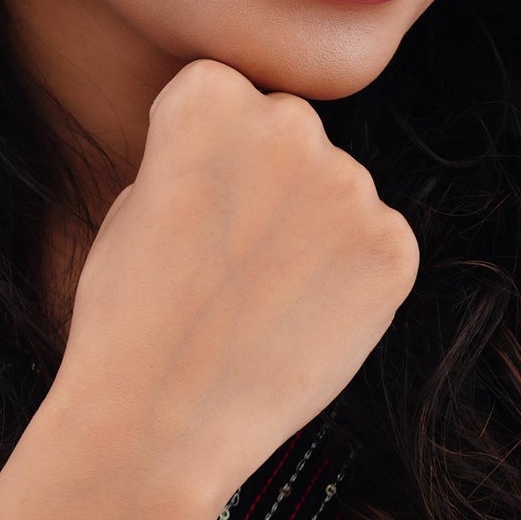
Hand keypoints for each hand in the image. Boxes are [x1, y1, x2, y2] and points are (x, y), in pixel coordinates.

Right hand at [56, 57, 418, 498]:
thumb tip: (255, 155)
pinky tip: (300, 324)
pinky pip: (376, 243)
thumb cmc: (126, 316)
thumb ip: (202, 158)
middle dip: (268, 181)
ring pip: (336, 191)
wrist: (158, 425)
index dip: (203, 158)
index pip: (226, 96)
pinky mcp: (394, 247)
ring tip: (259, 302)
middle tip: (229, 260)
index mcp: (208, 94)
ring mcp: (350, 184)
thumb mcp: (137, 202)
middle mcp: (288, 120)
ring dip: (311, 231)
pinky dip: (349, 280)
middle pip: (289, 133)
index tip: (187, 210)